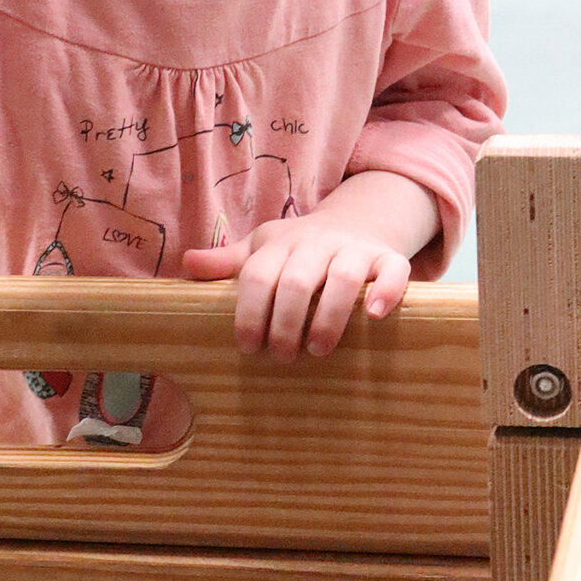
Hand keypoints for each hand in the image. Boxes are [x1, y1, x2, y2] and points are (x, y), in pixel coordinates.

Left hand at [182, 217, 411, 359]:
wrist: (355, 222)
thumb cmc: (299, 248)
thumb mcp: (263, 249)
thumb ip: (228, 262)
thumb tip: (188, 264)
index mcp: (281, 244)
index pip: (258, 276)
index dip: (249, 312)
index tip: (247, 346)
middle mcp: (316, 243)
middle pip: (296, 281)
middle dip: (285, 322)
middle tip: (280, 357)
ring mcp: (354, 249)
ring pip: (342, 276)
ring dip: (329, 315)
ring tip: (318, 350)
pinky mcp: (388, 258)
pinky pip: (393, 270)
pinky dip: (386, 290)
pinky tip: (374, 316)